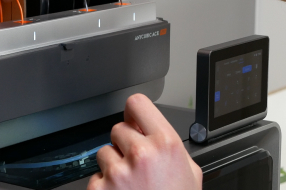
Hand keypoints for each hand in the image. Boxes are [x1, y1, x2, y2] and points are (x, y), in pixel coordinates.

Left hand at [87, 94, 201, 189]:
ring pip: (104, 152)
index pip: (137, 104)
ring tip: (131, 185)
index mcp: (165, 144)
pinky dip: (105, 186)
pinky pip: (96, 176)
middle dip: (125, 144)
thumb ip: (171, 146)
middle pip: (117, 129)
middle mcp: (141, 154)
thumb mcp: (190, 173)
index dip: (134, 114)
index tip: (134, 122)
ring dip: (113, 165)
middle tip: (137, 166)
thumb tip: (153, 130)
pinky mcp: (100, 188)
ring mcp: (118, 172)